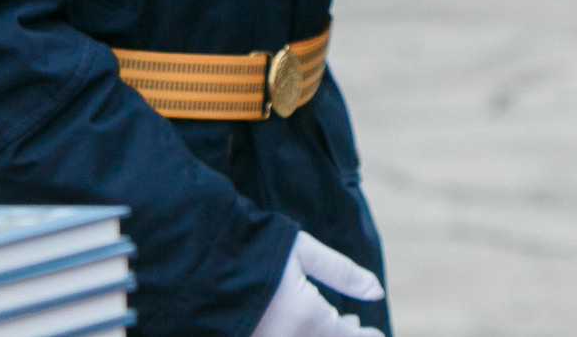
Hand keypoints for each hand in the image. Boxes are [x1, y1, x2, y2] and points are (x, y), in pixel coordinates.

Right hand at [249, 232, 383, 336]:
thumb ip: (344, 274)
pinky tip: (302, 326)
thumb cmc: (255, 249)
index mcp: (308, 321)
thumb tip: (377, 292)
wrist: (198, 263)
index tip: (377, 335)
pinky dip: (301, 336)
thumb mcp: (304, 252)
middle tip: (353, 325)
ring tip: (331, 322)